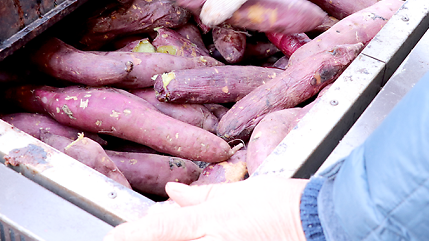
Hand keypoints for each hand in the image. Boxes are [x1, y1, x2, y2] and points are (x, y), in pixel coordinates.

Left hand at [104, 176, 308, 240]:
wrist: (315, 223)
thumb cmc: (282, 205)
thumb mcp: (237, 193)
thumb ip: (200, 196)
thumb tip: (174, 193)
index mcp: (207, 222)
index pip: (157, 230)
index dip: (131, 234)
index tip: (113, 236)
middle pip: (167, 240)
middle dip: (153, 235)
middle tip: (142, 229)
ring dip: (176, 237)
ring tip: (202, 225)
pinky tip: (206, 232)